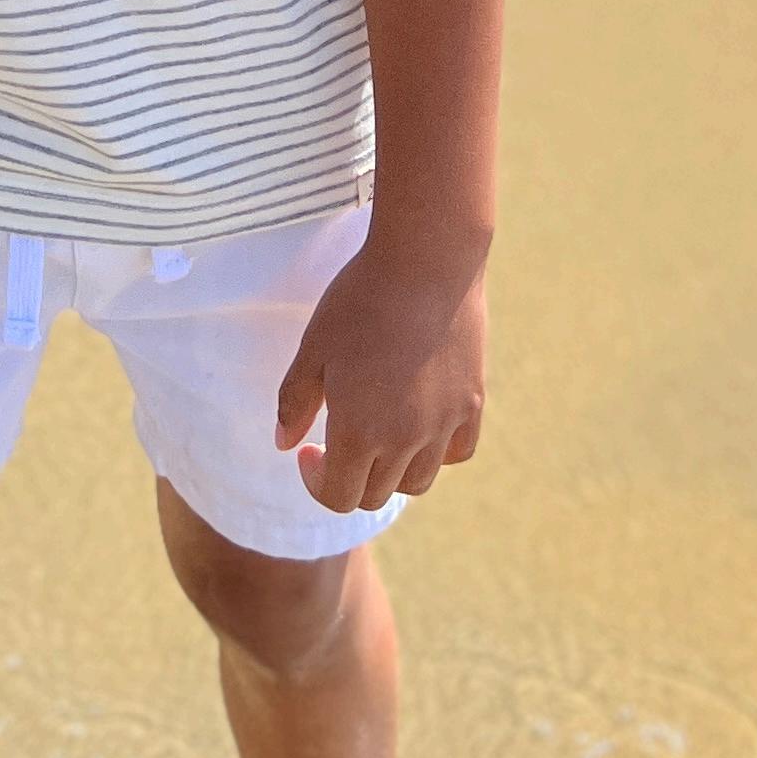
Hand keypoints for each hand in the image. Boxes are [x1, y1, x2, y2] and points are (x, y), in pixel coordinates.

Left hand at [274, 237, 486, 511]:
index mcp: (359, 431)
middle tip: (336, 438)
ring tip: (378, 431)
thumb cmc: (361, 298)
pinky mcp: (472, 404)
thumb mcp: (314, 347)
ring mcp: (444, 425)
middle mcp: (406, 440)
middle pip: (376, 495)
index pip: (338, 497)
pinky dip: (436, 451)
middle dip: (349, 477)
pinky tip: (419, 421)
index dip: (316, 482)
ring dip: (391, 471)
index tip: (308, 450)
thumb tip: (284, 445)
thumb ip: (295, 402)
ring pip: (418, 482)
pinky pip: (457, 453)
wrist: (427, 260)